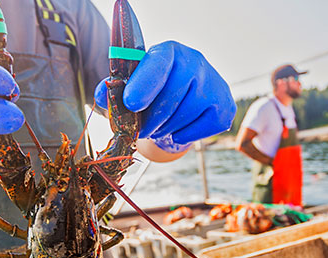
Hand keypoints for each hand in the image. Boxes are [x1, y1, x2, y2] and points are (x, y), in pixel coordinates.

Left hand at [95, 41, 235, 152]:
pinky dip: (182, 135)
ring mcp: (214, 83)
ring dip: (165, 129)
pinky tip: (177, 128)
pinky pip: (198, 131)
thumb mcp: (133, 84)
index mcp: (168, 51)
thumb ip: (115, 89)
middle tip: (141, 130)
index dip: (144, 84)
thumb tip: (102, 95)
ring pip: (183, 116)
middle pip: (171, 96)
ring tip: (159, 128)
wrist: (190, 92)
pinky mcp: (225, 107)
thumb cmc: (155, 88)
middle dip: (151, 119)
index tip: (130, 104)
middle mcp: (195, 61)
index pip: (158, 64)